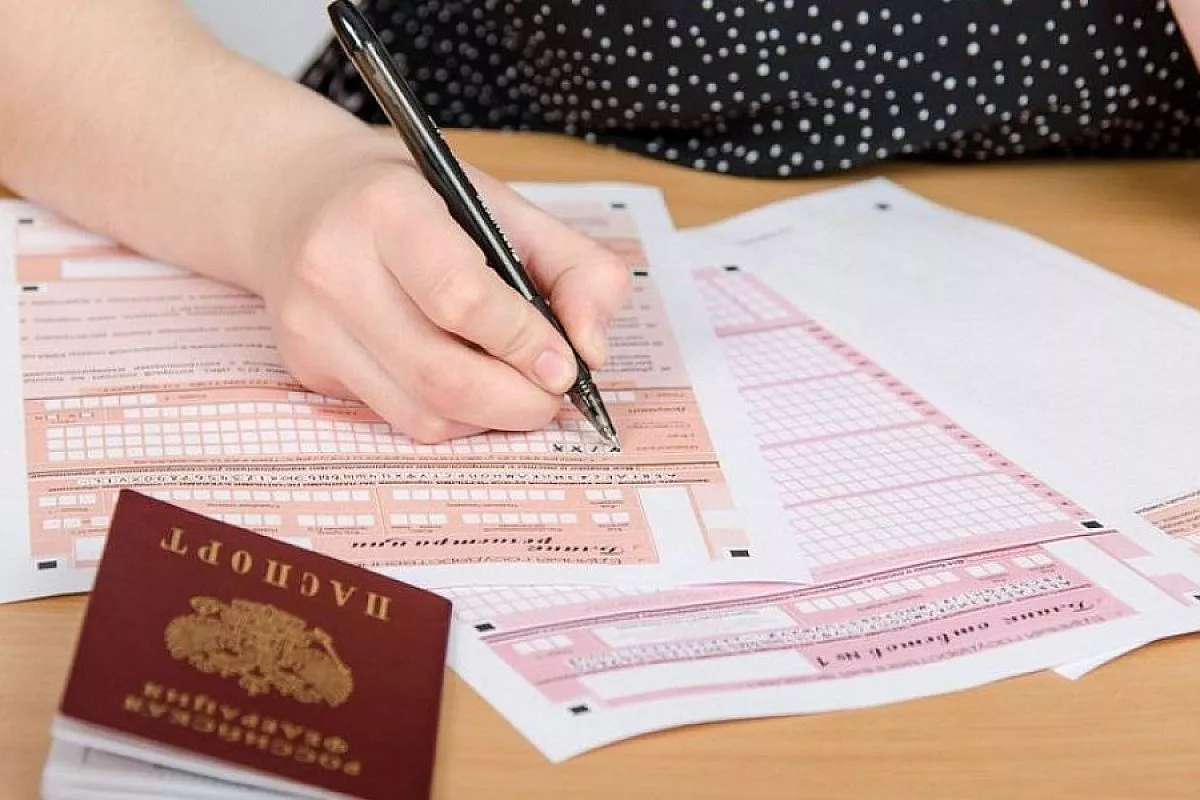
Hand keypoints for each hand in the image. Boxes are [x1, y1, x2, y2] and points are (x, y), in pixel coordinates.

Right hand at [248, 131, 629, 442]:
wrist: (295, 197)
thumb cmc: (414, 201)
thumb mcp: (501, 204)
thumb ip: (574, 266)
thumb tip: (592, 350)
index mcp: (388, 209)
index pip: (462, 298)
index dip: (524, 342)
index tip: (566, 364)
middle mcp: (335, 268)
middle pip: (442, 375)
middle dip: (518, 401)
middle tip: (554, 395)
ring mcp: (312, 325)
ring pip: (422, 415)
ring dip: (489, 418)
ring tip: (516, 389)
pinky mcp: (307, 366)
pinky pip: (399, 420)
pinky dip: (451, 417)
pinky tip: (465, 384)